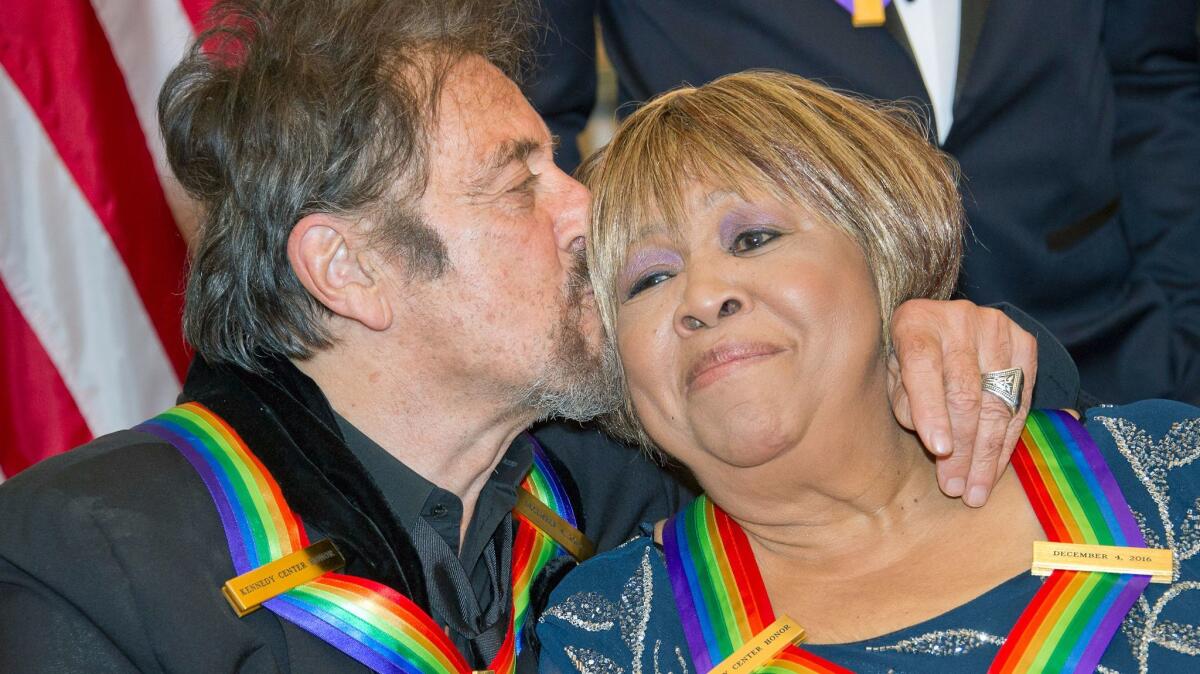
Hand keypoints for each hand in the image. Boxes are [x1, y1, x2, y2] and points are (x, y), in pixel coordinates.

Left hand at [886, 299, 1035, 506]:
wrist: (943, 327)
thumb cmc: (909, 361)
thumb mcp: (892, 377)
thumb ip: (906, 403)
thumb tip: (938, 444)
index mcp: (915, 322)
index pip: (923, 366)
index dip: (931, 410)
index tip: (939, 450)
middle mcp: (958, 319)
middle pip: (965, 392)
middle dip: (962, 448)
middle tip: (955, 486)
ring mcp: (995, 328)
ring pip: (998, 402)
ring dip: (987, 454)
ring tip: (976, 489)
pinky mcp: (1023, 342)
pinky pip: (1021, 402)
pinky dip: (1008, 440)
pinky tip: (995, 467)